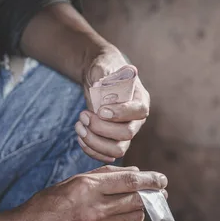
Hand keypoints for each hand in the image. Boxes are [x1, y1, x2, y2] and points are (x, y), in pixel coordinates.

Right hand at [5, 166, 166, 220]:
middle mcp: (95, 210)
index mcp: (88, 188)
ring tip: (135, 205)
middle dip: (153, 195)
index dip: (152, 179)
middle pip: (138, 200)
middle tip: (158, 193)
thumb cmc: (47, 204)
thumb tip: (136, 172)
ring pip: (136, 217)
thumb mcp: (72, 181)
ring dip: (140, 209)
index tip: (162, 179)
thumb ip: (105, 175)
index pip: (131, 181)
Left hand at [76, 45, 150, 161]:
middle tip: (83, 115)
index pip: (139, 111)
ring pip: (118, 150)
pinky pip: (106, 155)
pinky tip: (79, 134)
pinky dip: (90, 149)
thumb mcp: (102, 65)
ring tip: (79, 126)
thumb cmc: (103, 69)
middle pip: (127, 134)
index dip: (120, 113)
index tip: (100, 109)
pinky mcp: (113, 141)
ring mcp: (126, 132)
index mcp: (140, 99)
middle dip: (101, 128)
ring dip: (95, 142)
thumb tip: (101, 89)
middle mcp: (136, 119)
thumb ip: (103, 74)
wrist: (98, 78)